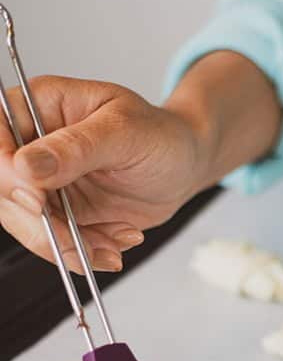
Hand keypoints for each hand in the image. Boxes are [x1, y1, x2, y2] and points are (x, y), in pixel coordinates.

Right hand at [0, 75, 205, 271]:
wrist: (186, 166)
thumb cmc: (161, 136)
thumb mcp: (125, 132)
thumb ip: (77, 148)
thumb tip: (27, 166)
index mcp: (38, 108)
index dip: (7, 175)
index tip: (36, 199)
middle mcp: (35, 147)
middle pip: (7, 193)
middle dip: (43, 227)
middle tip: (83, 244)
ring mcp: (47, 185)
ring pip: (31, 226)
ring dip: (72, 246)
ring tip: (115, 245)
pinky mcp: (65, 214)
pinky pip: (61, 243)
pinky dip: (90, 252)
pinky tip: (121, 240)